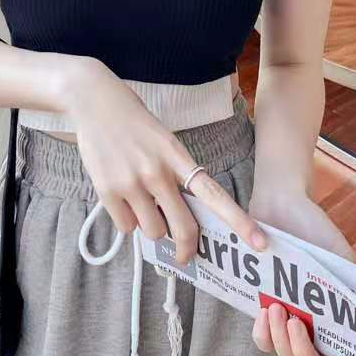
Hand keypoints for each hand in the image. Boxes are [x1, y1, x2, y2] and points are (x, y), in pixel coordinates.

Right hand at [65, 59, 268, 263]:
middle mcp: (157, 171)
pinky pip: (126, 227)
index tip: (260, 242)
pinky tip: (120, 196)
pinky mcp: (107, 190)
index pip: (214, 194)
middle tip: (184, 254)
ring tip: (140, 201)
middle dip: (185, 246)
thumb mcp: (164, 143)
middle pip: (183, 226)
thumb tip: (177, 218)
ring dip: (150, 226)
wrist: (94, 100)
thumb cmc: (134, 123)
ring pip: (153, 232)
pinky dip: (126, 220)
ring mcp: (131, 182)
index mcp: (177, 156)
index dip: (238, 221)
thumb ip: (175, 175)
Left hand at [248, 187, 355, 355]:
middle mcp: (314, 325)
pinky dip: (263, 333)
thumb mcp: (340, 255)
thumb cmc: (314, 227)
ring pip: (284, 355)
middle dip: (302, 353)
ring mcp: (289, 319)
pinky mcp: (265, 309)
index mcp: (338, 316)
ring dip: (281, 341)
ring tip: (278, 308)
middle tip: (296, 324)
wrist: (279, 204)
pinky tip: (264, 311)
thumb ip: (354, 284)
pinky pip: (262, 338)